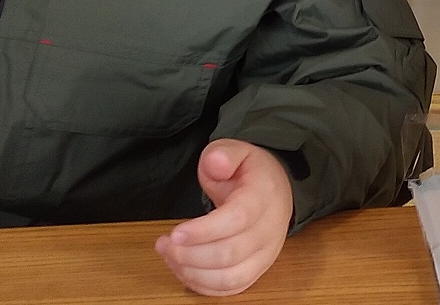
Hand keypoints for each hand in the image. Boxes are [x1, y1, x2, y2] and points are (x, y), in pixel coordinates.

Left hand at [156, 139, 294, 296]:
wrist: (274, 190)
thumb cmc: (250, 173)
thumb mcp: (235, 151)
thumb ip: (223, 154)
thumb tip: (216, 163)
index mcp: (264, 197)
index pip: (237, 219)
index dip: (204, 231)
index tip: (175, 233)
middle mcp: (269, 230)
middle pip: (230, 253)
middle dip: (190, 254)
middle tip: (164, 244)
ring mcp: (266, 254)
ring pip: (231, 278)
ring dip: (194, 273)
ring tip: (170, 256)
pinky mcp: (257, 270)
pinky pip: (231, 288)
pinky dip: (204, 286)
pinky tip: (184, 270)